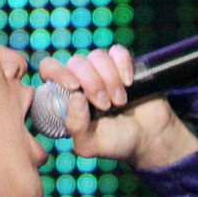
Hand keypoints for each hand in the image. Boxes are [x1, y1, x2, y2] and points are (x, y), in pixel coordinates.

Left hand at [37, 45, 197, 169]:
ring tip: (120, 101)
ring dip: (110, 79)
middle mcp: (80, 81)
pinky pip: (117, 52)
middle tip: (105, 105)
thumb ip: (76, 127)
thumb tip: (75, 98)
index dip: (58, 73)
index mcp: (64, 98)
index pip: (48, 69)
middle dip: (92, 83)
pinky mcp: (121, 65)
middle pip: (76, 62)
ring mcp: (101, 72)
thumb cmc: (115, 143)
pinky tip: (129, 83)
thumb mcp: (90, 145)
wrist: (149, 136)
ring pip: (97, 56)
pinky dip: (123, 65)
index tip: (74, 87)